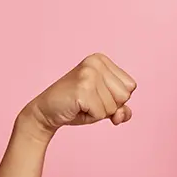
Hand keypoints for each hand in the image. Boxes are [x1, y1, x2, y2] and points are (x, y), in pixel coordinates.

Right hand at [20, 53, 136, 137]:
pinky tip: (77, 108)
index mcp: (102, 60)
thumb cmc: (77, 106)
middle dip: (109, 106)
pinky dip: (91, 117)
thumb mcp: (104, 105)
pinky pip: (102, 113)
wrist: (46, 111)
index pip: (131, 86)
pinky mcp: (83, 89)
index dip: (116, 98)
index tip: (96, 95)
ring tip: (82, 104)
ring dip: (99, 112)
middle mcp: (96, 62)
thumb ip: (121, 109)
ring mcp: (89, 74)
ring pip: (114, 106)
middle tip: (88, 101)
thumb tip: (123, 114)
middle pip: (125, 95)